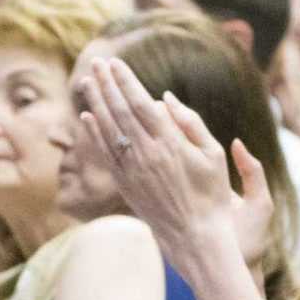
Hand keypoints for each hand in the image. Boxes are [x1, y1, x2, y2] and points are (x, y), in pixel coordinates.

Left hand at [78, 57, 273, 268]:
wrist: (196, 236)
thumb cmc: (212, 194)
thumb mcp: (212, 154)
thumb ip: (190, 123)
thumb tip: (164, 98)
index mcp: (170, 143)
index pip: (141, 103)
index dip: (125, 81)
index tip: (115, 63)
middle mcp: (147, 154)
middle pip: (120, 111)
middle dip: (107, 84)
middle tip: (96, 62)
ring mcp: (133, 170)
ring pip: (108, 130)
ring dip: (96, 102)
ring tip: (87, 81)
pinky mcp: (125, 185)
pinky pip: (105, 153)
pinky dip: (95, 133)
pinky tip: (87, 116)